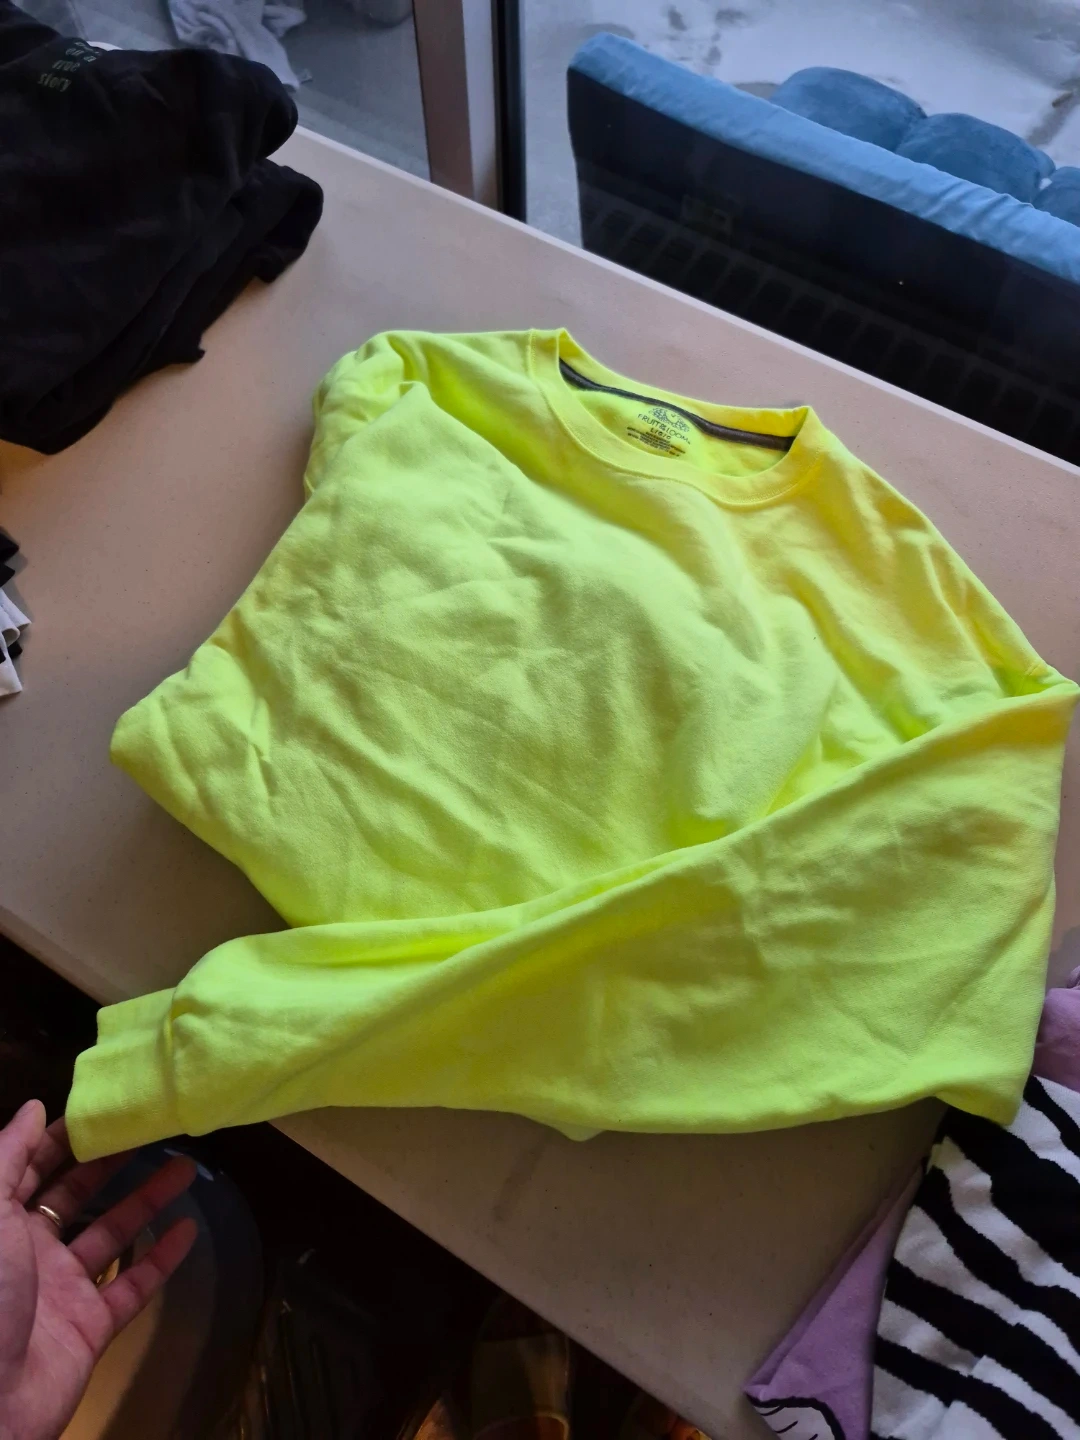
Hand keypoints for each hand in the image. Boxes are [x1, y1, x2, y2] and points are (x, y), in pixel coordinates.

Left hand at [0, 1099, 196, 1439]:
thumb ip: (6, 1158)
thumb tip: (32, 1107)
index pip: (31, 1168)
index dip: (63, 1138)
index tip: (104, 1110)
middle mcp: (28, 1252)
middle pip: (75, 1196)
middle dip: (111, 1161)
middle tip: (154, 1128)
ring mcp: (62, 1290)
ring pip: (111, 1235)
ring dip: (147, 1199)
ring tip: (186, 1165)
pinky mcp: (91, 1326)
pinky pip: (133, 1285)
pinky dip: (162, 1258)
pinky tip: (188, 1229)